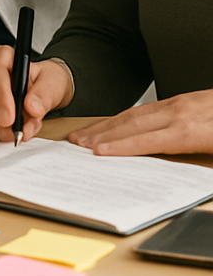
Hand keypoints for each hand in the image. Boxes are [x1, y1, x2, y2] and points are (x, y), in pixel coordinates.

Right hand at [0, 48, 72, 142]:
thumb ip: (44, 93)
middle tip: (14, 133)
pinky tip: (20, 132)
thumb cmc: (48, 80)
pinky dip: (4, 134)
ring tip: (29, 129)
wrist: (48, 91)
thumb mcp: (53, 82)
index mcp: (3, 57)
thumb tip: (32, 107)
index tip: (9, 118)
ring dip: (4, 129)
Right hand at [67, 90, 212, 155]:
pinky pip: (145, 108)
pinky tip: (116, 122)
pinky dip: (124, 116)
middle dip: (102, 134)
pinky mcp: (182, 101)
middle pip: (132, 124)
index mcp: (191, 130)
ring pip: (135, 114)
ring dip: (107, 124)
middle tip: (76, 142)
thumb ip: (207, 165)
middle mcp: (179, 114)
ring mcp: (178, 104)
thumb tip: (184, 175)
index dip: (122, 147)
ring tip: (85, 133)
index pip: (148, 141)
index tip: (98, 153)